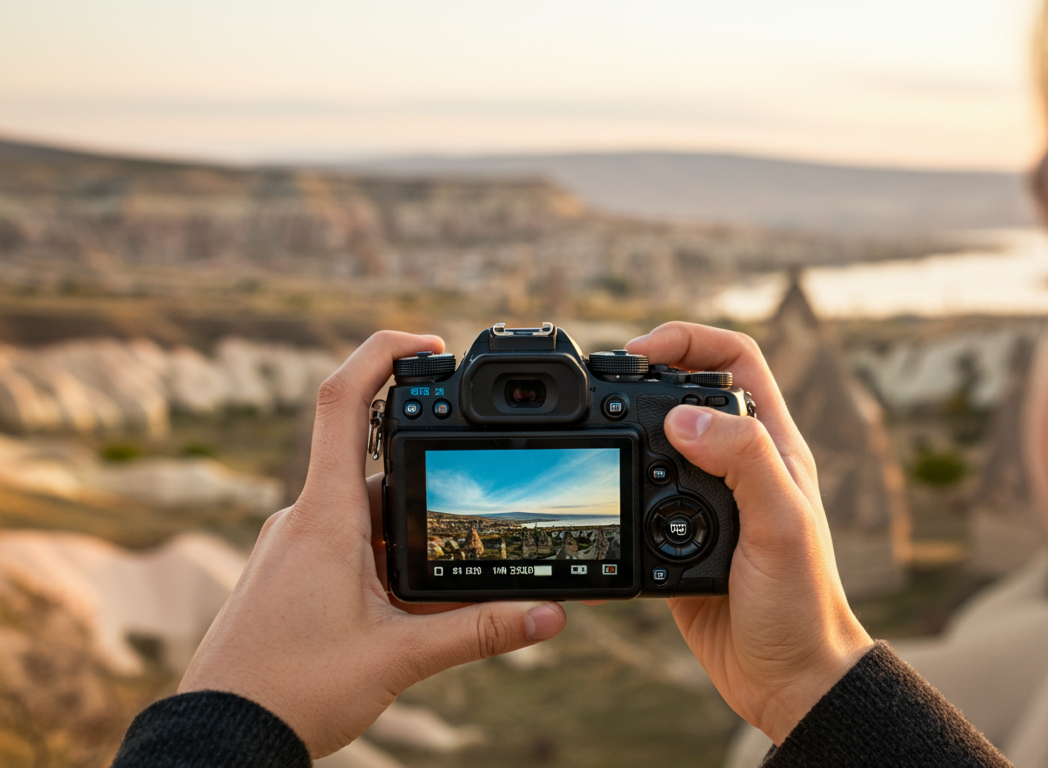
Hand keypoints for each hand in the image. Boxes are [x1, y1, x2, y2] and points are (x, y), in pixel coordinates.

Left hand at [179, 331, 566, 757]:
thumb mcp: (401, 658)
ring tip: (434, 586)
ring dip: (410, 534)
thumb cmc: (291, 692)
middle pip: (376, 465)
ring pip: (368, 513)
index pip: (342, 403)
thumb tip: (550, 613)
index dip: (383, 354)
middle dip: (429, 484)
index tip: (429, 343)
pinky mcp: (290, 573)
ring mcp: (293, 545)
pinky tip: (403, 608)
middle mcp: (304, 519)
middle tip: (472, 510)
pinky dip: (386, 559)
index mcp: (324, 517)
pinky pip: (349, 544)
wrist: (221, 736)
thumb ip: (481, 632)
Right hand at [626, 322, 872, 744]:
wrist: (788, 681)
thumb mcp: (781, 525)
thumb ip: (742, 460)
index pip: (736, 360)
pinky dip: (616, 490)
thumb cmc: (804, 605)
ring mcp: (705, 503)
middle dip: (645, 377)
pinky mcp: (676, 541)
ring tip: (597, 435)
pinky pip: (638, 500)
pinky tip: (602, 497)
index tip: (640, 352)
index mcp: (774, 448)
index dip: (690, 341)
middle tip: (605, 386)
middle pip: (688, 391)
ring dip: (626, 433)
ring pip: (657, 443)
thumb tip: (680, 416)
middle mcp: (740, 466)